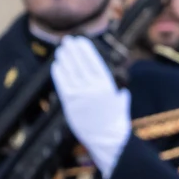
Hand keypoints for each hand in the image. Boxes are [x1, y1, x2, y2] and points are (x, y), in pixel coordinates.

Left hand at [52, 36, 131, 178]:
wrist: (106, 138)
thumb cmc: (115, 122)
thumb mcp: (120, 103)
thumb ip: (119, 94)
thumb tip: (122, 91)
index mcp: (107, 85)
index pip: (94, 61)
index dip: (86, 50)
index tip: (81, 40)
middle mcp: (93, 87)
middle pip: (80, 63)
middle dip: (73, 50)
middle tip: (67, 40)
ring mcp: (80, 94)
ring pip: (69, 71)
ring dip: (64, 58)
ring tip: (61, 50)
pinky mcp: (69, 102)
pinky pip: (61, 83)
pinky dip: (58, 72)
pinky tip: (56, 65)